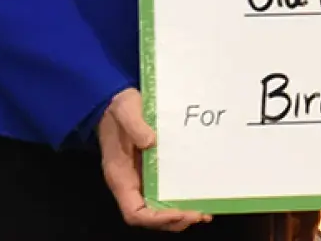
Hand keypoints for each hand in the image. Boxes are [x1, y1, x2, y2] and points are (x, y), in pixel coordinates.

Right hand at [98, 90, 209, 231]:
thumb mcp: (125, 110)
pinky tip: (197, 198)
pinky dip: (179, 200)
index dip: (155, 218)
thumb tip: (150, 141)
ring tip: (203, 214)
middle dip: (173, 221)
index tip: (178, 213)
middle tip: (199, 215)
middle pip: (149, 216)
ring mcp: (141, 178)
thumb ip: (135, 125)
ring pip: (157, 208)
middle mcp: (130, 182)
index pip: (134, 212)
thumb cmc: (119, 107)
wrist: (117, 99)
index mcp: (120, 175)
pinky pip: (164, 192)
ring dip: (178, 215)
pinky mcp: (151, 170)